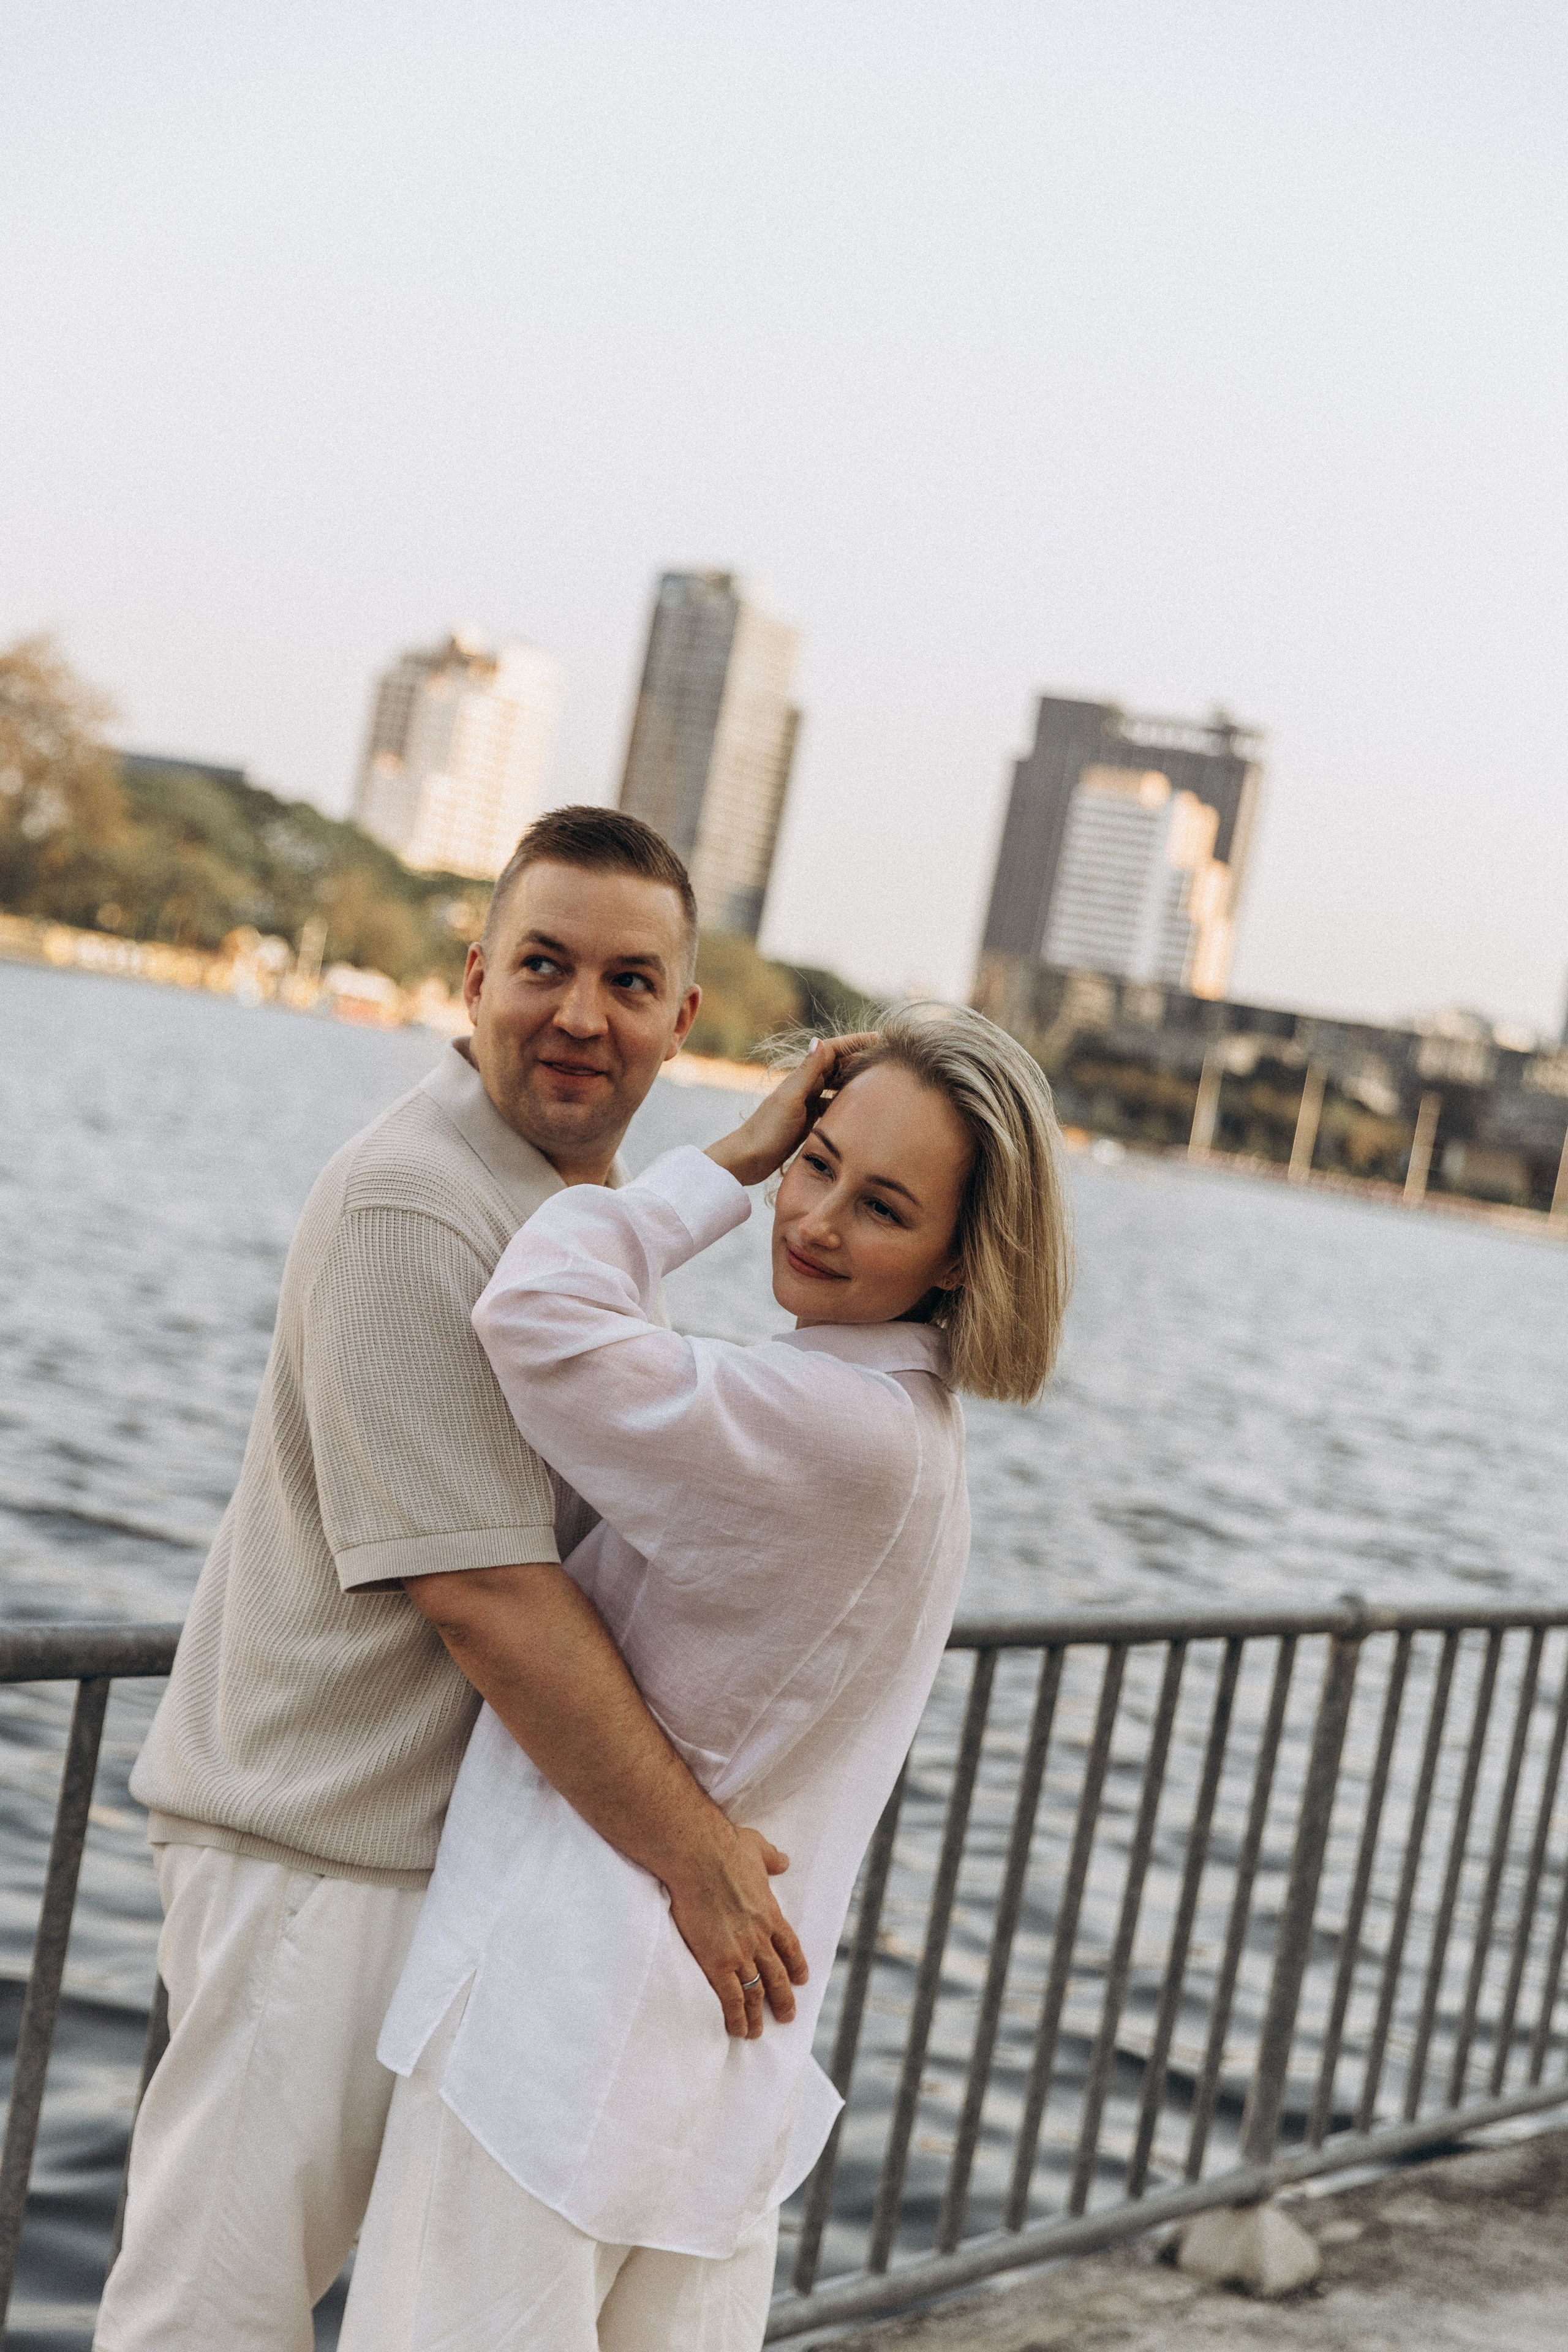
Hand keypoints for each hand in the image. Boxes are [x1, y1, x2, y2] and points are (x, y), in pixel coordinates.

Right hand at [664, 1821, 810, 2038]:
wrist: (700, 1855)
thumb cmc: (725, 1847)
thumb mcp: (757, 1847)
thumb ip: (772, 1857)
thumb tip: (784, 1860)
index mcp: (771, 1913)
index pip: (789, 1947)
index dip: (796, 1966)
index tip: (800, 1980)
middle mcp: (760, 1937)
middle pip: (777, 1976)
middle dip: (783, 2000)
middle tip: (787, 2017)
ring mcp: (740, 1952)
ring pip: (755, 1992)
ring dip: (758, 2015)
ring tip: (758, 2033)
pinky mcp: (717, 1961)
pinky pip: (731, 1998)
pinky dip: (736, 2017)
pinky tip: (737, 2030)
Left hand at [706, 1034, 881, 1191]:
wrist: (748, 1158)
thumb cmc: (767, 1129)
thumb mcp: (791, 1099)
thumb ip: (807, 1071)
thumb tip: (818, 1039)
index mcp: (801, 1077)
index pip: (832, 1051)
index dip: (855, 1042)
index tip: (879, 1037)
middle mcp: (804, 1086)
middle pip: (837, 1066)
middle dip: (859, 1059)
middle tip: (885, 1060)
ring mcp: (805, 1103)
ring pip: (835, 1086)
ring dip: (854, 1081)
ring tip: (877, 1082)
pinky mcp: (806, 1120)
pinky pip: (831, 1105)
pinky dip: (845, 1103)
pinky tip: (858, 1110)